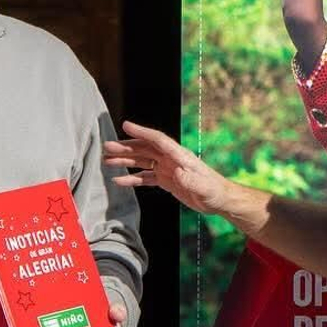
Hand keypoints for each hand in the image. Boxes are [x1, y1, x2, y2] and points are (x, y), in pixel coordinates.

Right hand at [104, 121, 234, 215]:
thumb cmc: (213, 191)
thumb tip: (178, 172)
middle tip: (107, 147)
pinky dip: (132, 178)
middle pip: (144, 149)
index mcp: (180, 156)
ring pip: (141, 161)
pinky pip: (145, 177)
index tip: (126, 125)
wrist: (219, 200)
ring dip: (125, 160)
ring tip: (107, 161)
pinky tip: (119, 180)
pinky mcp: (165, 180)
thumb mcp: (203, 187)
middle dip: (125, 147)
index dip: (142, 132)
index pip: (158, 140)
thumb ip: (191, 180)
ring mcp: (167, 168)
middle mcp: (171, 159)